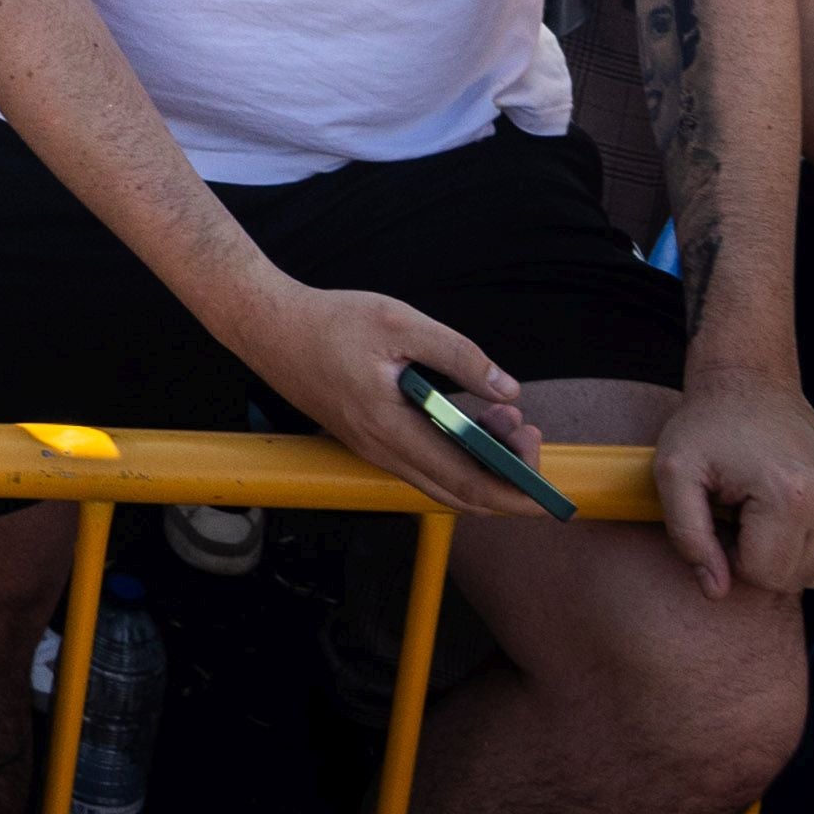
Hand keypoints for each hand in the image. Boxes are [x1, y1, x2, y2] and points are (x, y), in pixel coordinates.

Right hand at [226, 279, 550, 518]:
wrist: (265, 325)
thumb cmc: (328, 321)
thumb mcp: (400, 322)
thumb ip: (460, 355)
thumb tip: (507, 388)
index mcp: (390, 428)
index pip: (465, 483)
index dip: (513, 493)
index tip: (548, 488)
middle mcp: (381, 450)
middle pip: (458, 493)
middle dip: (506, 477)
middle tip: (528, 432)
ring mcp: (371, 448)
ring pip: (440, 478)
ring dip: (481, 460)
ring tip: (503, 413)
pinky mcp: (367, 437)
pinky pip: (422, 462)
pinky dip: (455, 450)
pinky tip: (467, 414)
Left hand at [651, 376, 813, 597]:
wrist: (752, 384)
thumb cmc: (706, 428)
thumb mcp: (674, 474)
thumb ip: (688, 537)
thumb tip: (716, 592)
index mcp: (791, 497)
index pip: (763, 576)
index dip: (730, 555)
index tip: (722, 515)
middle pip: (794, 579)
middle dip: (759, 555)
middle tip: (740, 510)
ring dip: (788, 551)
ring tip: (764, 507)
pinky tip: (790, 508)